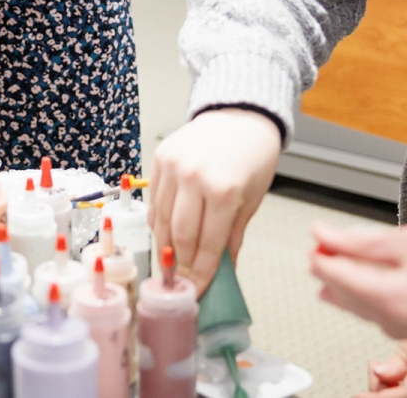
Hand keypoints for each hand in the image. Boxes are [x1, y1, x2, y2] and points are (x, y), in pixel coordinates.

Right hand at [148, 108, 280, 293]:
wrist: (240, 115)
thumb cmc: (253, 154)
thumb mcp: (253, 198)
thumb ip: (233, 236)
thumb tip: (223, 269)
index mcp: (223, 190)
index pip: (208, 245)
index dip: (202, 273)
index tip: (198, 290)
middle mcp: (194, 177)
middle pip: (179, 236)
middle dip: (181, 265)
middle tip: (182, 282)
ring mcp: (173, 166)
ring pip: (161, 220)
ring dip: (165, 245)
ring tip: (172, 262)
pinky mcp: (160, 158)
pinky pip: (153, 199)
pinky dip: (158, 219)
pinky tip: (165, 233)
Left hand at [311, 207, 406, 360]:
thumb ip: (359, 242)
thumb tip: (321, 236)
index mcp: (402, 299)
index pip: (343, 279)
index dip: (322, 259)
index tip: (312, 245)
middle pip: (360, 304)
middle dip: (337, 280)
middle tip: (319, 259)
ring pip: (383, 320)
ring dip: (360, 298)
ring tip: (342, 279)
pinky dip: (392, 312)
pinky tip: (382, 295)